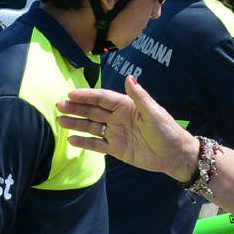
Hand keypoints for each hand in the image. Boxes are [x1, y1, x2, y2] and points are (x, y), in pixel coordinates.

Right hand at [58, 78, 196, 177]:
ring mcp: (115, 133)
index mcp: (126, 105)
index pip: (102, 98)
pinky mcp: (116, 149)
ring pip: (91, 126)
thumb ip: (139, 96)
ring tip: (60, 121)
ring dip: (76, 123)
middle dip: (76, 108)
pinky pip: (96, 144)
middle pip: (92, 110)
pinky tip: (71, 140)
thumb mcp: (154, 112)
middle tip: (59, 105)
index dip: (87, 95)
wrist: (174, 155)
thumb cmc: (167, 130)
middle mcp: (118, 117)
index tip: (71, 94)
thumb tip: (129, 77)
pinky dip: (84, 142)